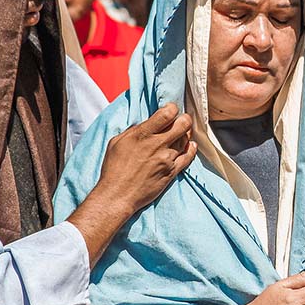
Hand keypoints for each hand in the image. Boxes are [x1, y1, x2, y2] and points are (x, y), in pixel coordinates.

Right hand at [68, 103, 196, 265]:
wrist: (117, 195)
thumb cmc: (113, 170)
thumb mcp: (117, 142)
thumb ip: (134, 131)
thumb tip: (146, 124)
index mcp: (142, 135)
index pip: (166, 114)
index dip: (172, 108)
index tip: (171, 110)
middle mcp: (157, 145)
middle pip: (182, 124)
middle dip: (184, 119)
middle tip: (182, 119)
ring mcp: (166, 159)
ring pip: (186, 140)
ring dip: (186, 134)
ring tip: (183, 132)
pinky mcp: (172, 172)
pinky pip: (188, 157)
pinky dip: (191, 149)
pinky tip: (191, 145)